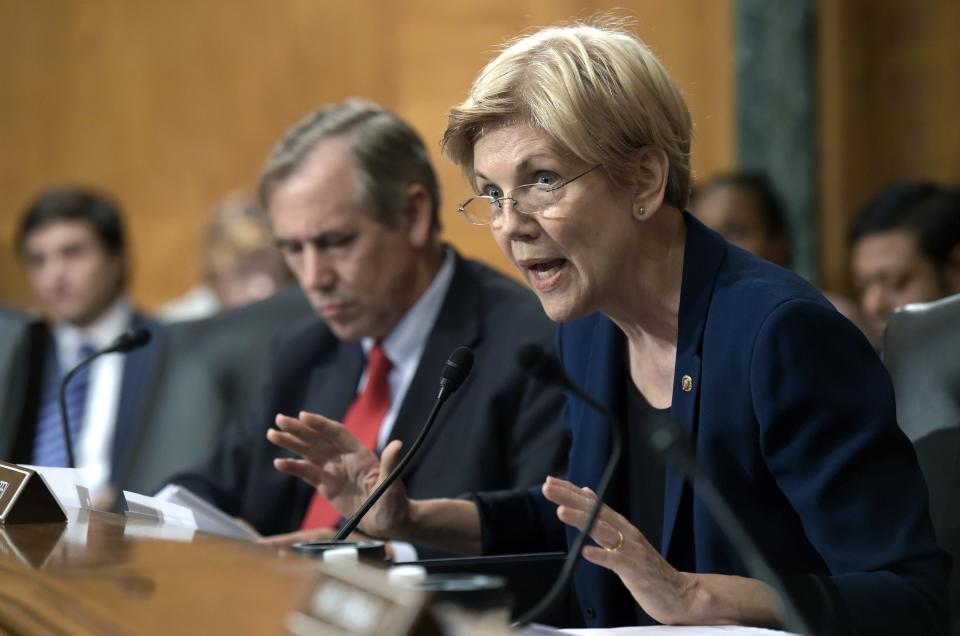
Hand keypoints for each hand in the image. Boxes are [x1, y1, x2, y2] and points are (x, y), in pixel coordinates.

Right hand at [266, 411, 410, 537]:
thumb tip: (397, 444)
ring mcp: (333, 471)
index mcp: (360, 454)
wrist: (387, 523)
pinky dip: (293, 467)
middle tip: (279, 419)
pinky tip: (279, 462)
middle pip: (318, 439)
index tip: (303, 416)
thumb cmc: (394, 503)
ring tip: (272, 434)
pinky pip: (306, 474)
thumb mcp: (393, 484)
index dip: (321, 424)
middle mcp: (344, 458)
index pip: (337, 433)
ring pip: (308, 453)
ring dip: (291, 443)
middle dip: (299, 429)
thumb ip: (391, 465)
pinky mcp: (325, 486)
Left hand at [542, 476, 697, 624]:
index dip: (571, 491)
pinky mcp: (635, 570)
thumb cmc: (646, 566)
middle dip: (570, 498)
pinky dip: (601, 556)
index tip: (551, 482)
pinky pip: (616, 561)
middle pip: (595, 511)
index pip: (592, 502)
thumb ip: (603, 516)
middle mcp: (625, 532)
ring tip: (562, 512)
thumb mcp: (622, 536)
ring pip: (603, 531)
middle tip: (549, 489)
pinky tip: (586, 552)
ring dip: (582, 520)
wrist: (677, 591)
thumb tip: (585, 493)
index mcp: (620, 525)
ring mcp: (630, 550)